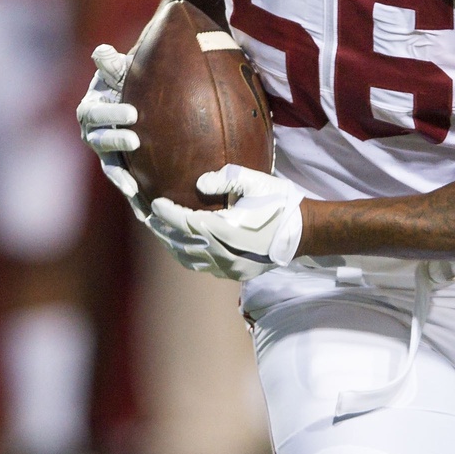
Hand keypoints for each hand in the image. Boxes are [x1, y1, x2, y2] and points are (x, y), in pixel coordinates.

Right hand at [76, 44, 144, 218]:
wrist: (136, 95)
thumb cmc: (126, 80)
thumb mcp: (119, 71)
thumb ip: (111, 64)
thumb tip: (102, 52)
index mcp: (91, 106)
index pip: (95, 112)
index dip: (111, 115)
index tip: (134, 115)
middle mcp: (91, 130)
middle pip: (99, 138)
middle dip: (116, 139)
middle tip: (136, 140)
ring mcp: (102, 149)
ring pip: (108, 161)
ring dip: (119, 171)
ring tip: (133, 183)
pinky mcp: (114, 162)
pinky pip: (118, 175)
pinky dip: (125, 184)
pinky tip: (137, 196)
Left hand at [150, 164, 305, 280]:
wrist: (304, 232)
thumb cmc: (279, 204)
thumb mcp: (255, 182)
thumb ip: (224, 179)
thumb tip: (198, 184)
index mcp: (224, 230)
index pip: (184, 222)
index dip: (166, 213)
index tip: (155, 203)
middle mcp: (222, 253)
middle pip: (181, 244)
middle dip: (162, 231)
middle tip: (150, 218)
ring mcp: (229, 267)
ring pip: (190, 260)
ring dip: (173, 247)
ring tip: (163, 234)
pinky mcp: (237, 274)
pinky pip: (205, 268)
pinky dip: (190, 257)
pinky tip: (186, 248)